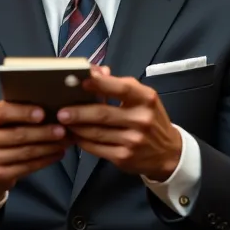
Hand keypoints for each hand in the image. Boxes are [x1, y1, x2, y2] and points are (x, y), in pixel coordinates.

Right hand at [0, 102, 67, 203]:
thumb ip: (14, 112)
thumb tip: (47, 104)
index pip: (3, 112)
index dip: (24, 112)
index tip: (43, 113)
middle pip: (18, 134)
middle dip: (44, 132)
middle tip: (63, 129)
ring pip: (25, 152)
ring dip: (49, 146)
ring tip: (65, 141)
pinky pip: (26, 167)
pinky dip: (45, 160)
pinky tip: (57, 154)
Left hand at [56, 68, 181, 181]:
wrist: (168, 153)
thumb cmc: (151, 119)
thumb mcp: (143, 98)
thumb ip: (119, 85)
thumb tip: (94, 71)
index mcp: (146, 99)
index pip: (121, 88)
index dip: (100, 84)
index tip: (81, 81)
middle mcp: (141, 119)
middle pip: (103, 114)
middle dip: (79, 112)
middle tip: (61, 111)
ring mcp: (132, 140)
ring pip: (96, 133)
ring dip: (76, 127)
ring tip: (63, 122)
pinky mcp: (123, 157)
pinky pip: (96, 148)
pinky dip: (82, 141)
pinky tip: (74, 135)